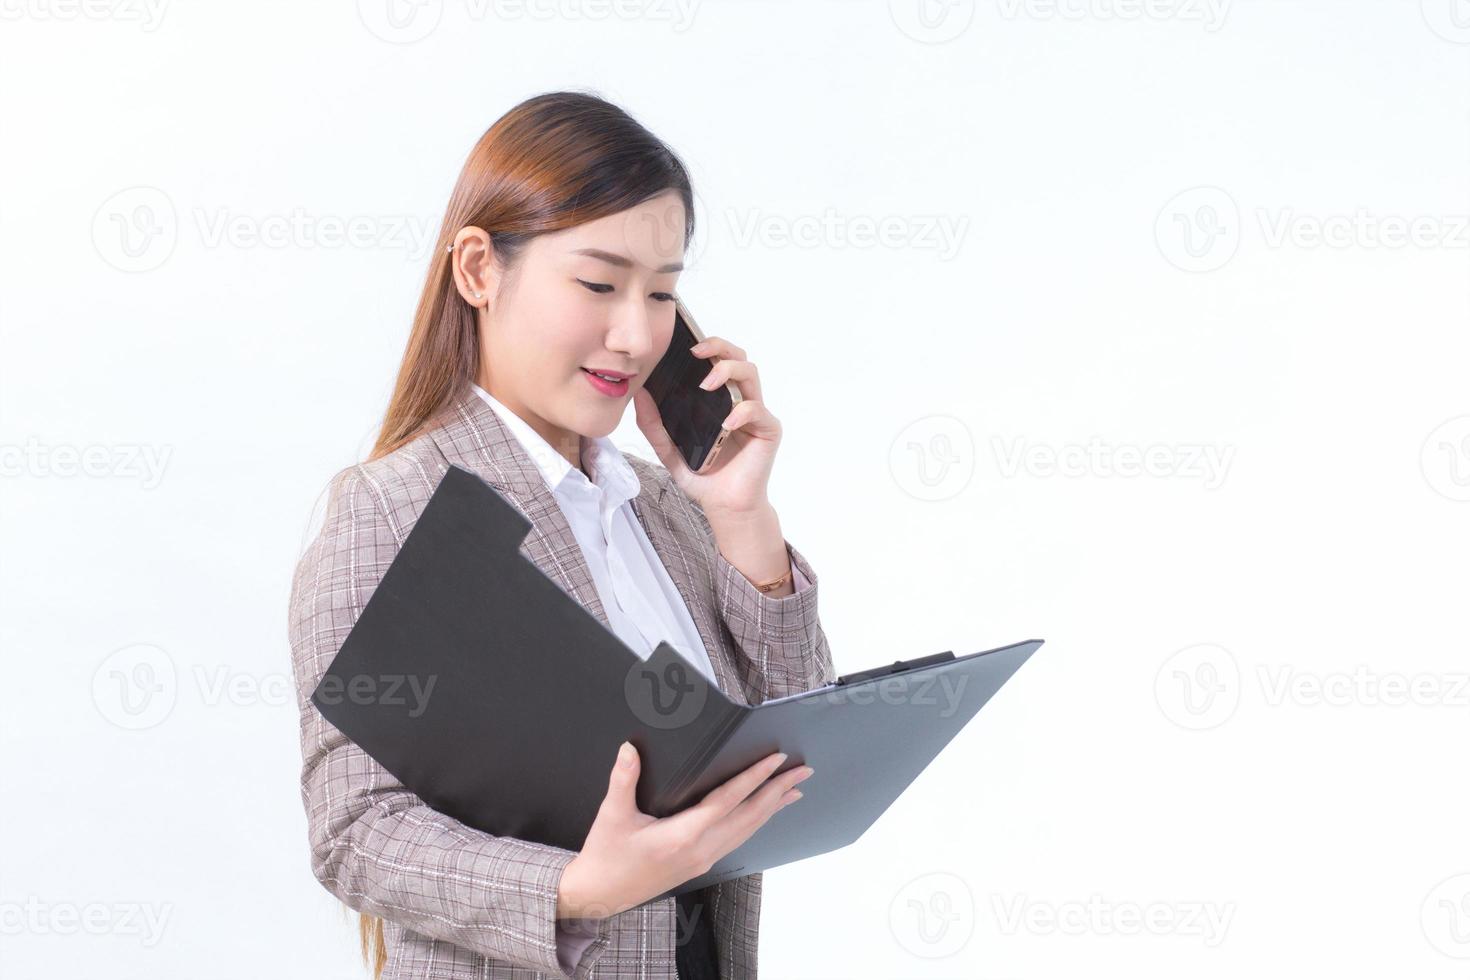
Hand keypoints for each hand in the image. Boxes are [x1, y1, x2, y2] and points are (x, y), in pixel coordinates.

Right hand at [555, 742, 812, 920]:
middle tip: (803, 771)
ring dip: (772, 807)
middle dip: (778, 791)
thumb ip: (623, 779)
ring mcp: (702, 859)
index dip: (754, 777)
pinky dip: (755, 822)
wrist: (598, 895)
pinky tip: (762, 813)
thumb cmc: (606, 857)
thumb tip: (630, 749)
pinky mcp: (698, 864)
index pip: (728, 800)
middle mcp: (700, 849)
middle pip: (749, 816)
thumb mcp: (612, 815)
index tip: (776, 760)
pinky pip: (737, 839)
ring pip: (747, 829)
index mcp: (683, 836)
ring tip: (794, 790)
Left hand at [632, 336, 780, 519]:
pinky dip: (741, 412)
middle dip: (719, 347)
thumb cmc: (705, 477)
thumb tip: (638, 395)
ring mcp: (756, 414)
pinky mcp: (768, 430)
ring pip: (750, 373)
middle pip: (738, 357)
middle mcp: (740, 401)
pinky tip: (725, 424)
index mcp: (720, 400)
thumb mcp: (669, 450)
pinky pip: (758, 410)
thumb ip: (654, 424)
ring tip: (707, 384)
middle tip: (697, 353)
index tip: (684, 345)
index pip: (718, 361)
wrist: (724, 507)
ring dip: (728, 371)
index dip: (707, 346)